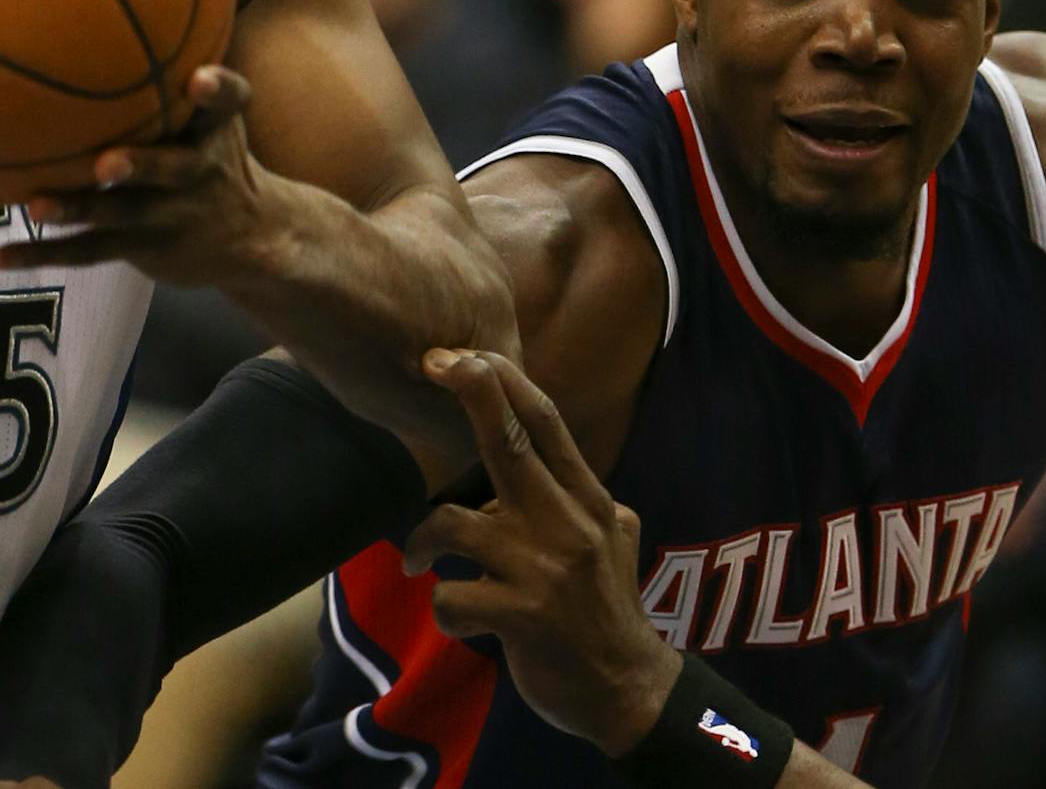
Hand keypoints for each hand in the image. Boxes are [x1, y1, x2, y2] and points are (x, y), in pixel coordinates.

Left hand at [0, 65, 281, 284]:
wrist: (252, 234)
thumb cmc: (215, 152)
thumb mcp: (218, 112)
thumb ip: (182, 65)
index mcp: (217, 129)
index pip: (231, 102)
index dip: (219, 90)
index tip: (200, 80)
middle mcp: (198, 171)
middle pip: (171, 169)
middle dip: (140, 166)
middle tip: (106, 163)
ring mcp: (169, 214)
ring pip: (120, 213)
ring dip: (78, 209)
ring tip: (36, 206)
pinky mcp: (142, 246)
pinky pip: (89, 250)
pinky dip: (44, 253)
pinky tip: (1, 254)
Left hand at [401, 348, 681, 756]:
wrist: (627, 690)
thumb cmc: (609, 611)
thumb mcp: (616, 539)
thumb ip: (581, 498)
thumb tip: (549, 463)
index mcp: (589, 501)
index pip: (546, 424)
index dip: (505, 382)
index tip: (465, 354)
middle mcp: (568, 524)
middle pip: (510, 444)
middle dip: (473, 395)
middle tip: (433, 362)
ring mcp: (544, 570)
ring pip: (454, 522)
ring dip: (422, 540)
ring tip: (418, 559)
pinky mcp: (521, 616)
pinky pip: (450, 596)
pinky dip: (442, 605)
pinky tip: (455, 615)